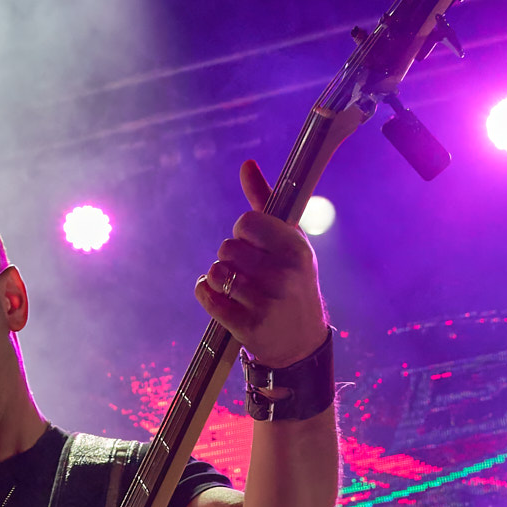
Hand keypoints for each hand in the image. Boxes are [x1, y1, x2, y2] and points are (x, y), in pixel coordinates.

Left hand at [195, 158, 328, 370]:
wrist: (300, 342)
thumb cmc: (292, 281)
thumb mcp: (288, 241)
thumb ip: (265, 201)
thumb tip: (246, 164)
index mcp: (295, 247)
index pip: (246, 222)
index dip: (243, 233)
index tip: (254, 246)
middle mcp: (284, 273)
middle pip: (227, 248)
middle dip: (230, 258)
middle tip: (247, 271)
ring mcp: (266, 301)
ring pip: (215, 272)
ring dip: (217, 277)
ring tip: (235, 286)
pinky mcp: (247, 325)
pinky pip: (207, 296)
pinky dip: (206, 293)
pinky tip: (219, 297)